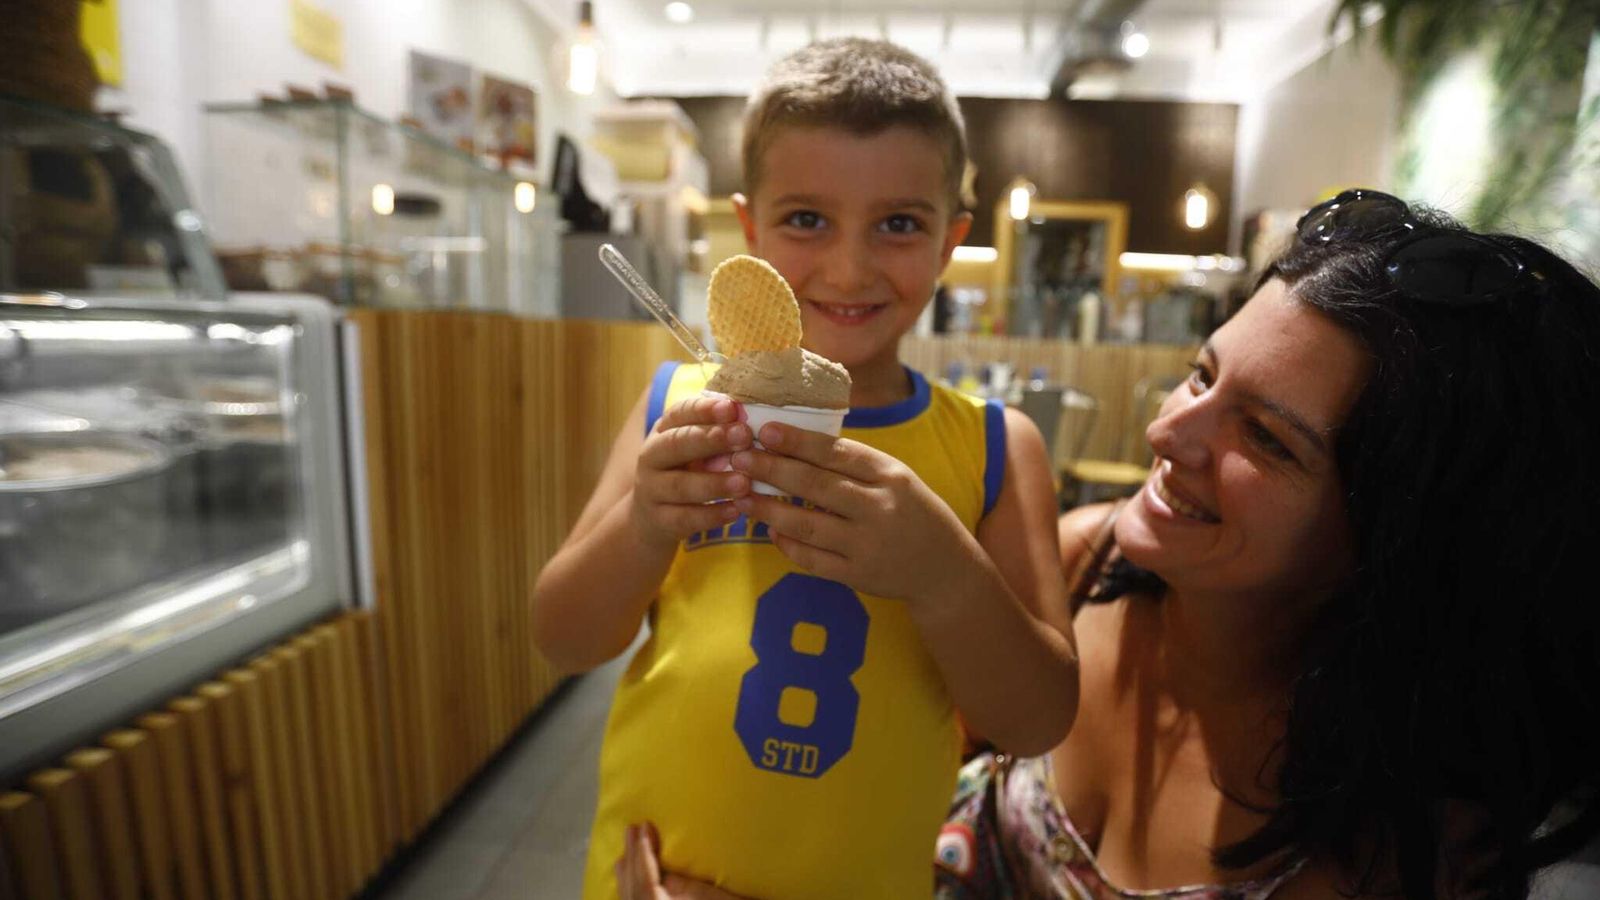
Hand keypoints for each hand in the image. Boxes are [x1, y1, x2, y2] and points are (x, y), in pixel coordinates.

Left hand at [615, 823, 747, 899]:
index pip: (645, 882)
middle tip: (632, 829)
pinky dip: (633, 891)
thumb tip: (662, 872)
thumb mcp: (711, 897)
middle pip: (632, 890)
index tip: (644, 826)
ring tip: (628, 850)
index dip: (643, 852)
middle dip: (632, 858)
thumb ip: (682, 886)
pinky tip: (634, 880)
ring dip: (628, 875)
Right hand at [633, 396, 753, 550]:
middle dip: (711, 439)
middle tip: (744, 436)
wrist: (650, 517)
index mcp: (663, 431)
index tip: (731, 407)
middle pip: (677, 444)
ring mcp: (651, 490)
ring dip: (714, 483)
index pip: (680, 412)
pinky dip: (712, 515)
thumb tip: (749, 418)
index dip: (705, 409)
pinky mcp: (659, 521)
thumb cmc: (684, 471)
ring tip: (744, 482)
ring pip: (681, 485)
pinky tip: (736, 511)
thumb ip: (716, 433)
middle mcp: (651, 457)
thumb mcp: (694, 448)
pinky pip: (685, 519)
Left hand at [730, 421, 980, 605]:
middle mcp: (879, 509)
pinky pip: (813, 560)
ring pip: (808, 524)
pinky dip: (788, 544)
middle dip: (771, 469)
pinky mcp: (858, 576)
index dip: (797, 441)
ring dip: (769, 509)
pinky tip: (770, 530)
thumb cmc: (912, 512)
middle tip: (738, 457)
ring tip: (742, 497)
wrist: (945, 569)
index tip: (764, 430)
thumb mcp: (896, 478)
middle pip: (815, 485)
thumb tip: (797, 442)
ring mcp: (868, 545)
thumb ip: (855, 465)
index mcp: (890, 476)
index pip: (836, 453)